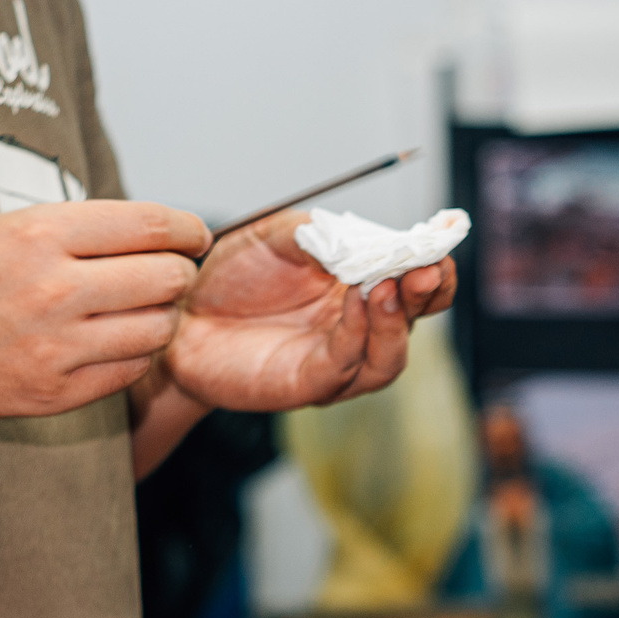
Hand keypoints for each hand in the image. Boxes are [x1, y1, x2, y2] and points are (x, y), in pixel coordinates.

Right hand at [0, 200, 205, 418]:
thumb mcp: (3, 226)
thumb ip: (77, 230)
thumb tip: (155, 233)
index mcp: (39, 233)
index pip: (150, 226)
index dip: (187, 229)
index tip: (195, 235)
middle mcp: (53, 289)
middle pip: (166, 278)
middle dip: (180, 274)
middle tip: (173, 274)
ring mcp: (55, 347)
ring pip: (158, 330)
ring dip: (163, 317)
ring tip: (145, 308)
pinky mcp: (53, 393)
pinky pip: (129, 371)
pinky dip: (136, 354)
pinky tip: (117, 340)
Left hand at [159, 210, 456, 412]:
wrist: (176, 313)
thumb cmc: (227, 276)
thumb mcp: (277, 234)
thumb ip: (321, 233)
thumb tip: (365, 241)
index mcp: (358, 287)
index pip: (414, 284)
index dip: (434, 267)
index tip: (442, 244)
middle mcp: (356, 327)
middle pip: (412, 320)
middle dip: (427, 294)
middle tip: (427, 267)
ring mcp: (335, 360)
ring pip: (388, 356)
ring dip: (395, 321)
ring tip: (386, 285)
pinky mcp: (307, 384)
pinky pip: (344, 365)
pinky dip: (356, 333)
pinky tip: (353, 302)